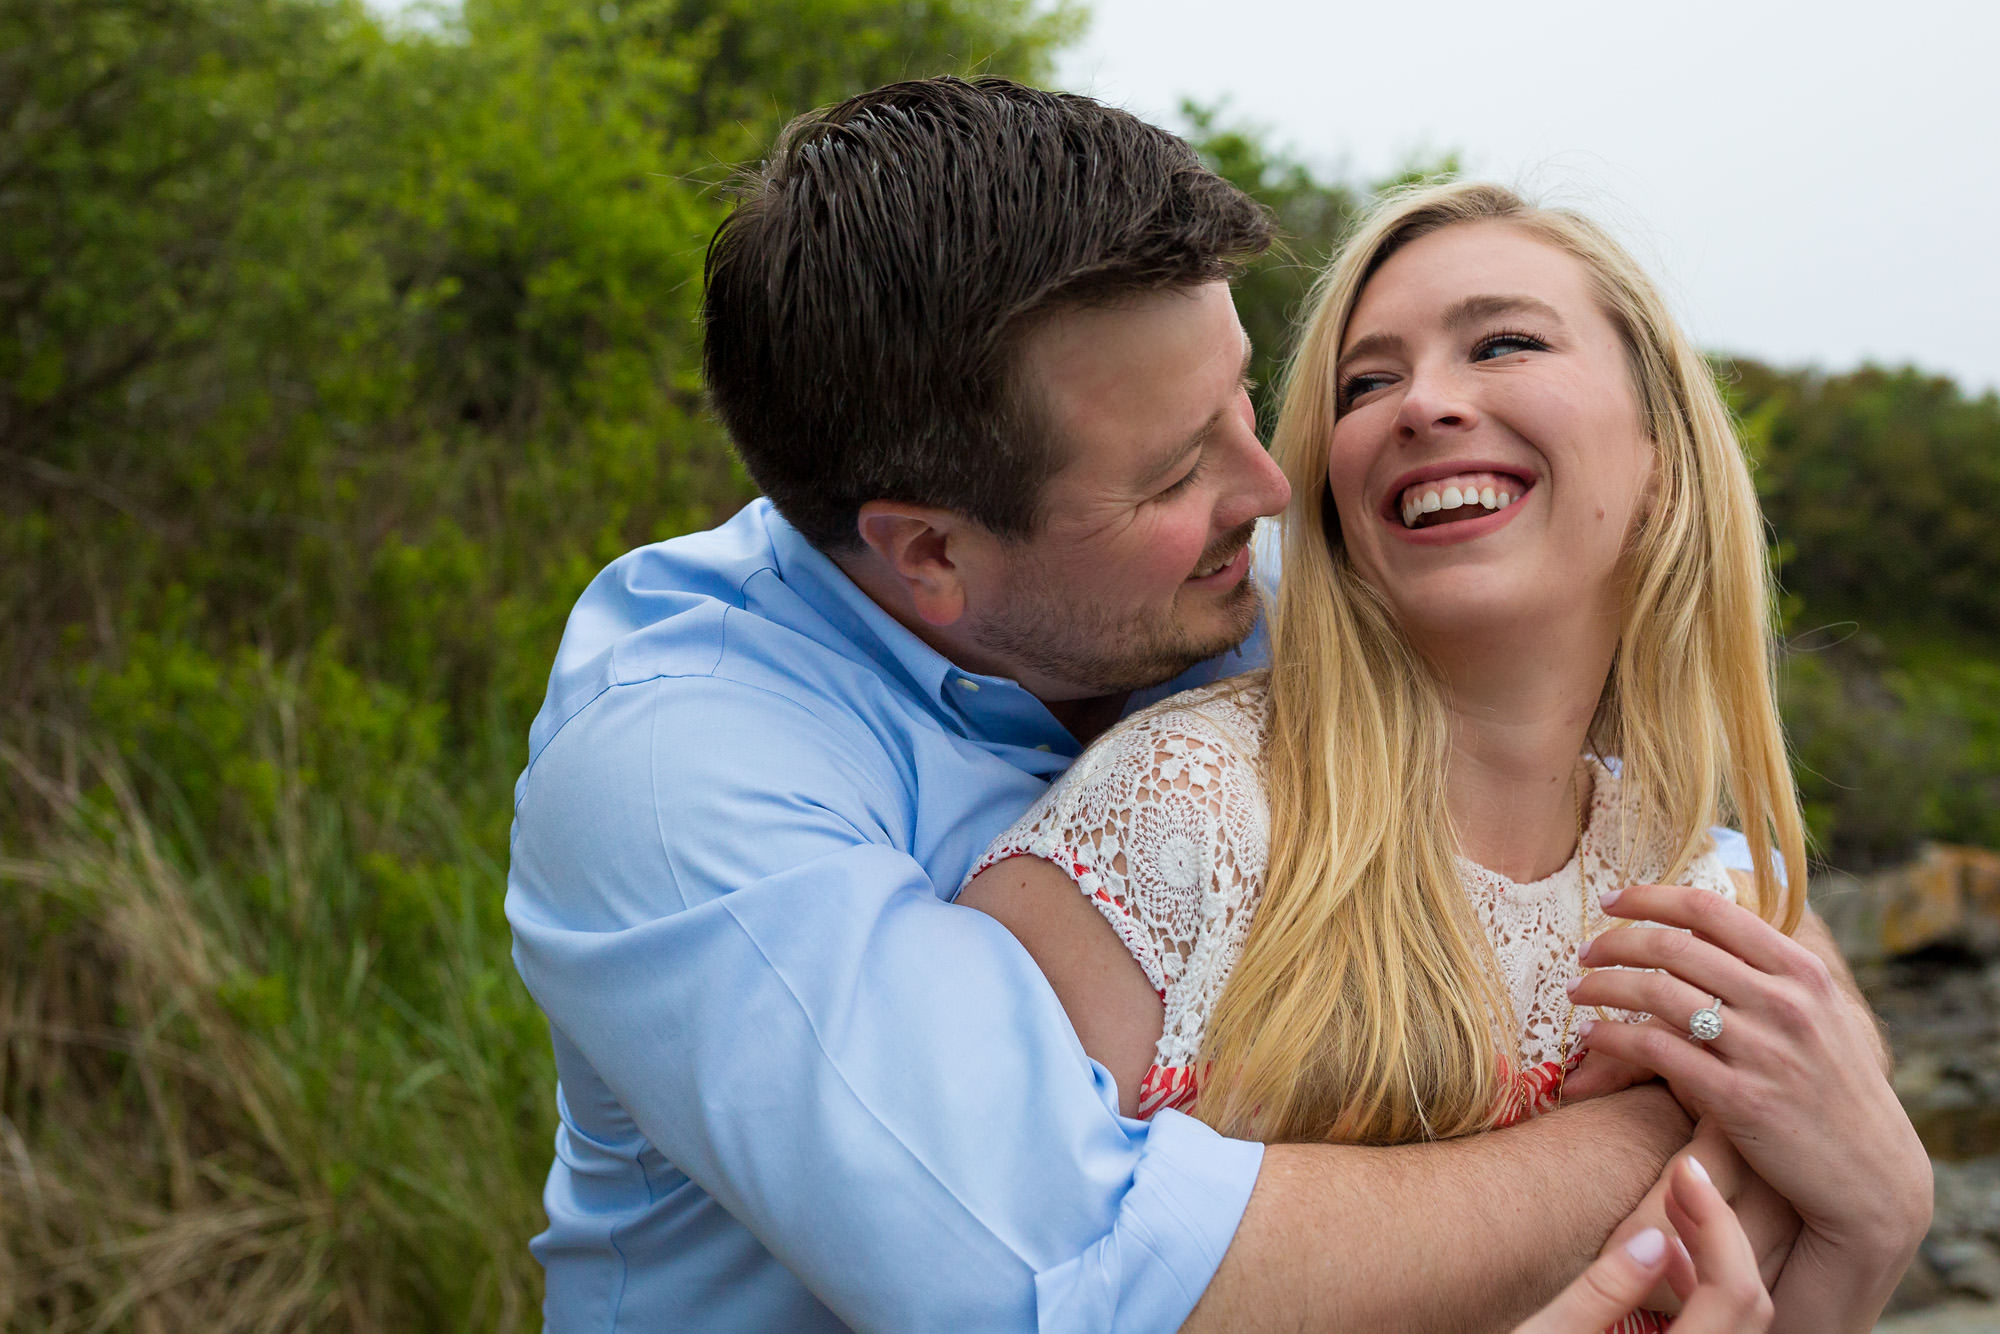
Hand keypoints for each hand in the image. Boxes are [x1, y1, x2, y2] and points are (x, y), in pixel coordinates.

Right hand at [1513, 1157, 1771, 1333]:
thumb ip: (1602, 1293)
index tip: (1683, 1169)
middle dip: (1724, 1232)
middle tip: (1682, 1178)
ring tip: (1675, 1211)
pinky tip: (1666, 1263)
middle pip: (1753, 1304)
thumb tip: (1655, 1237)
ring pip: (1746, 1323)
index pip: (1733, 1291)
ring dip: (1719, 1261)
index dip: (1716, 1221)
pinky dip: (1707, 1293)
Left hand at [1568, 885, 1930, 1286]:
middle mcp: (1785, 1003)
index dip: (1650, 897)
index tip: (1611, 899)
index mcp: (1801, 971)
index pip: (1709, 910)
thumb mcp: (1821, 1014)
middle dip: (1614, 943)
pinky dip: (1613, 1038)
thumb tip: (1701, 927)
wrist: (1871, 1172)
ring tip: (1576, 990)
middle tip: (1584, 951)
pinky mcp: (1740, 1099)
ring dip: (1602, 986)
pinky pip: (1657, 1051)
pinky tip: (1592, 1037)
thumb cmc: (1835, 1087)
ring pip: (1656, 994)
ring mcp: (1763, 1050)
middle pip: (1671, 948)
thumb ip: (1769, 971)